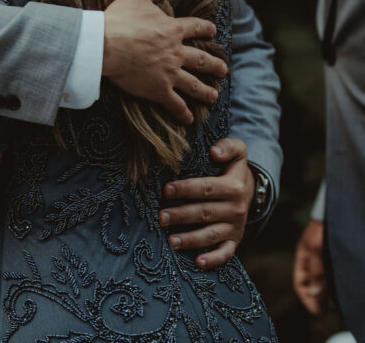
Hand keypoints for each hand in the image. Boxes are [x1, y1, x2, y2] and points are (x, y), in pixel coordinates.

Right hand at [102, 0, 225, 124]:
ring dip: (206, 91)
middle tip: (223, 69)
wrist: (106, 44)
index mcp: (172, 29)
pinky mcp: (158, 89)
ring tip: (215, 95)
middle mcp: (176, 52)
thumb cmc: (119, 18)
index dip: (205, 28)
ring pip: (194, 84)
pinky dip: (183, 113)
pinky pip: (175, 104)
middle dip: (214, 65)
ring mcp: (169, 72)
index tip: (213, 31)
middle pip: (201, 60)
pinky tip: (189, 119)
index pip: (195, 28)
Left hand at [159, 137, 254, 267]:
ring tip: (171, 241)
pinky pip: (225, 253)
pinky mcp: (234, 240)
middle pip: (204, 213)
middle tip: (160, 217)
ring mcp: (235, 227)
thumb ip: (228, 147)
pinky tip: (198, 263)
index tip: (166, 190)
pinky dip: (213, 259)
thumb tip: (214, 152)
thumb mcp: (237, 150)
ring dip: (191, 239)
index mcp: (234, 186)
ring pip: (211, 235)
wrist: (250, 188)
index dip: (186, 189)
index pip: (206, 188)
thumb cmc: (233, 167)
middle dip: (181, 216)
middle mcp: (236, 209)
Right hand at [294, 219, 328, 314]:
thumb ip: (315, 271)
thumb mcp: (315, 250)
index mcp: (302, 259)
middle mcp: (312, 263)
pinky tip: (341, 292)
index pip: (300, 283)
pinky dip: (335, 287)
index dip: (306, 298)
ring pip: (323, 284)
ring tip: (336, 304)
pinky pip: (332, 278)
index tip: (315, 311)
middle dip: (318, 299)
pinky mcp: (334, 262)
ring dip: (328, 295)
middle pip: (312, 287)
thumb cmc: (321, 230)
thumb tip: (314, 293)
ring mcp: (323, 262)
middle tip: (327, 311)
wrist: (335, 215)